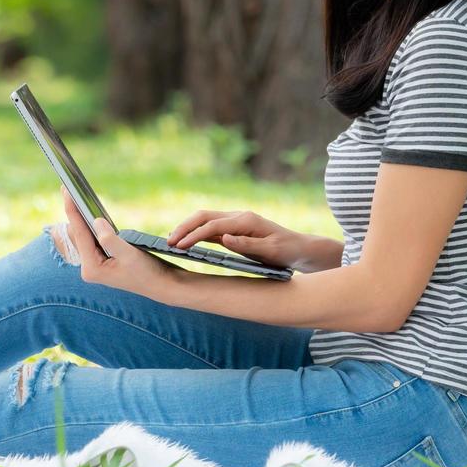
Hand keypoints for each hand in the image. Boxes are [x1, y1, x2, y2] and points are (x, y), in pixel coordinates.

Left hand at [61, 186, 176, 295]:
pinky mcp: (102, 261)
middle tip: (68, 188)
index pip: (80, 234)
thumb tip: (96, 221)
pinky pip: (93, 239)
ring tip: (76, 197)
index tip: (66, 191)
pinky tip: (90, 212)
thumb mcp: (129, 254)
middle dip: (74, 212)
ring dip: (82, 218)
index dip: (72, 211)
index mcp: (92, 268)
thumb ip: (110, 238)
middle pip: (78, 234)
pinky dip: (92, 226)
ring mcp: (95, 265)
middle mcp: (89, 268)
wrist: (162, 285)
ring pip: (84, 236)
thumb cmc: (147, 272)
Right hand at [167, 208, 305, 269]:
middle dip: (184, 227)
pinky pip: (210, 228)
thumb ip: (247, 244)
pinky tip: (185, 240)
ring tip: (170, 241)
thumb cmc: (287, 250)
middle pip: (204, 216)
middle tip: (168, 242)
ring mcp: (235, 221)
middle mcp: (238, 216)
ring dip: (187, 228)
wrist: (299, 248)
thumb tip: (224, 238)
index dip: (194, 235)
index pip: (213, 226)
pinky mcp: (233, 229)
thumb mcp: (271, 251)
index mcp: (246, 220)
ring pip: (204, 219)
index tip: (180, 247)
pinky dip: (195, 232)